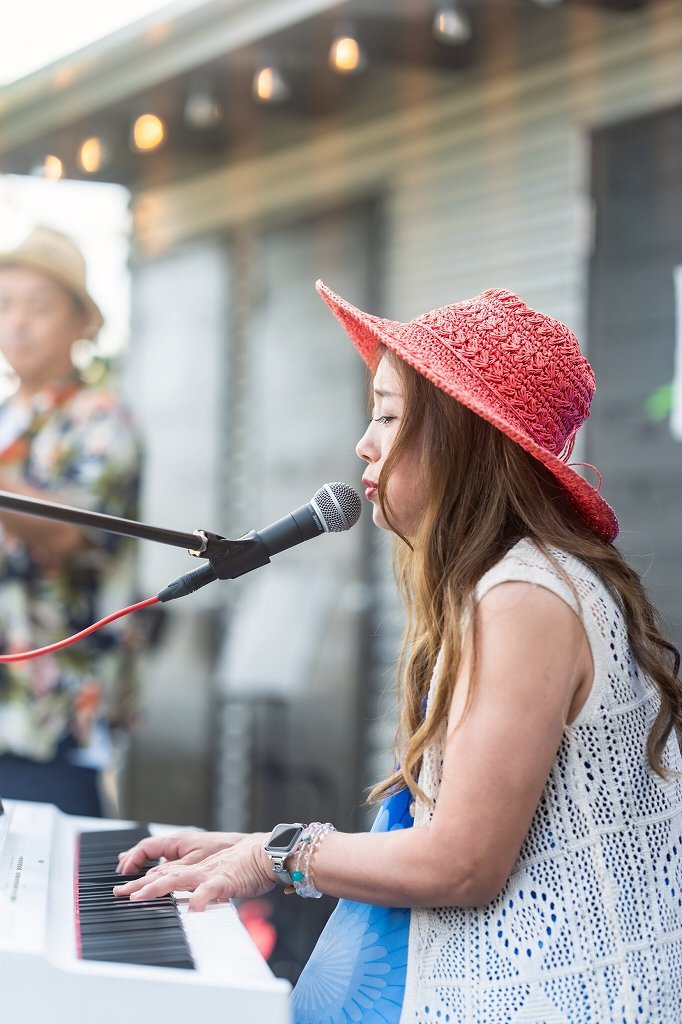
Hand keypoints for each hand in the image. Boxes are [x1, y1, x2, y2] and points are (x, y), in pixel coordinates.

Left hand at [113, 832, 275, 910]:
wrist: (267, 853)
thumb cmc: (246, 865)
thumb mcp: (219, 875)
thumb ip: (204, 887)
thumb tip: (194, 902)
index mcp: (197, 868)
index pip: (165, 873)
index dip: (143, 880)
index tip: (125, 888)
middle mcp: (198, 868)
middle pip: (163, 875)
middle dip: (139, 885)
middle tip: (118, 893)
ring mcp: (209, 873)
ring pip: (178, 879)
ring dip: (157, 888)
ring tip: (139, 897)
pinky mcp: (225, 879)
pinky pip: (209, 890)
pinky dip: (199, 899)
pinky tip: (191, 911)